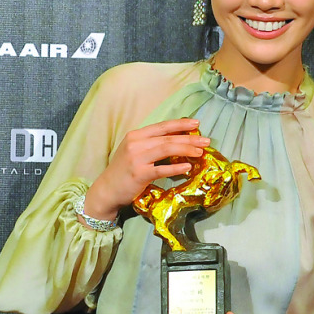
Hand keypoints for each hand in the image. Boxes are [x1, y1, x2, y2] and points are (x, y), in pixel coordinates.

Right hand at [86, 119, 209, 218]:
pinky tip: (188, 167)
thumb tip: (180, 139)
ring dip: (186, 150)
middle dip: (189, 138)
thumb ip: (154, 144)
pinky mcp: (139, 174)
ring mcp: (136, 158)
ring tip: (201, 152)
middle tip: (207, 141)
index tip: (197, 124)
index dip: (180, 124)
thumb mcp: (136, 151)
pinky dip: (176, 168)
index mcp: (136, 135)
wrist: (107, 190)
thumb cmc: (124, 170)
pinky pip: (161, 169)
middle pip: (167, 138)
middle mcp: (135, 144)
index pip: (162, 126)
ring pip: (166, 149)